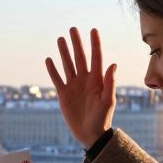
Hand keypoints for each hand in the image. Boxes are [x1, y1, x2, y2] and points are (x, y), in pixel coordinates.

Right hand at [45, 27, 117, 147]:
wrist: (91, 134)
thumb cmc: (102, 118)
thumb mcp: (108, 100)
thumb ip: (109, 82)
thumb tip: (113, 64)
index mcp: (97, 80)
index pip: (96, 57)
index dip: (95, 44)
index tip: (93, 30)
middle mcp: (85, 80)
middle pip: (80, 57)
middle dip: (76, 43)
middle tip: (72, 29)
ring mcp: (74, 86)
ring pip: (67, 65)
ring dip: (64, 52)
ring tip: (60, 39)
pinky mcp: (64, 94)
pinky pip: (57, 79)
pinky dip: (53, 70)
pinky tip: (49, 59)